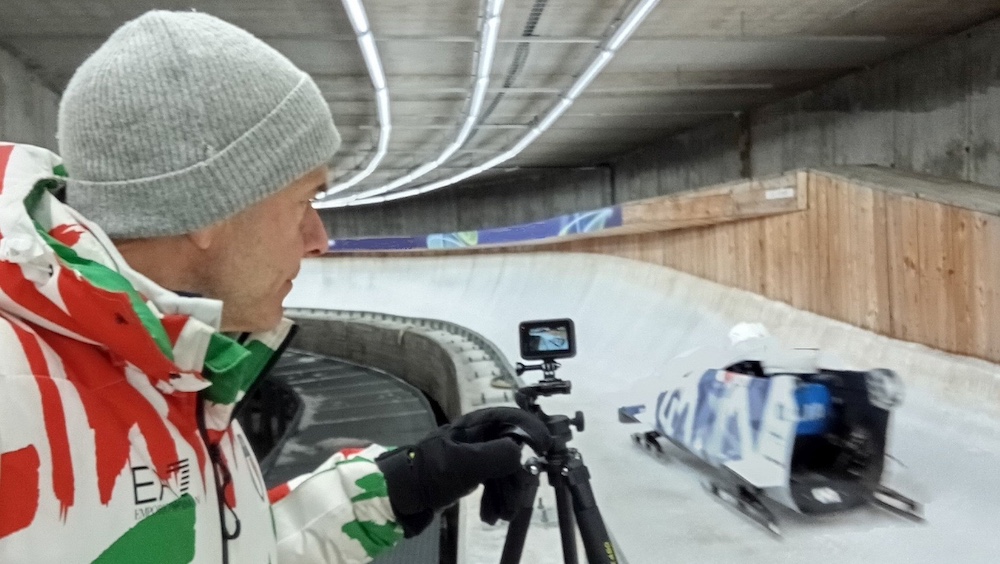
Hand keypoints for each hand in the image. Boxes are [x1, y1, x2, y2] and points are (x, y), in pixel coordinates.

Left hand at [376, 407, 551, 535]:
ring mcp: (475, 455)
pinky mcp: (470, 472)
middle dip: (519, 476)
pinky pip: (493, 482)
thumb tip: (523, 452)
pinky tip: (492, 515)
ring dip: (509, 492)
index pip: (513, 419)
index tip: (544, 450)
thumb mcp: (465, 464)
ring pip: (505, 469)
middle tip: (517, 500)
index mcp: (477, 425)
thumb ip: (497, 455)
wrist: (400, 494)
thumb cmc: (430, 473)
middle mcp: (479, 436)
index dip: (532, 432)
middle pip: (514, 449)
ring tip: (504, 514)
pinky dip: (497, 497)